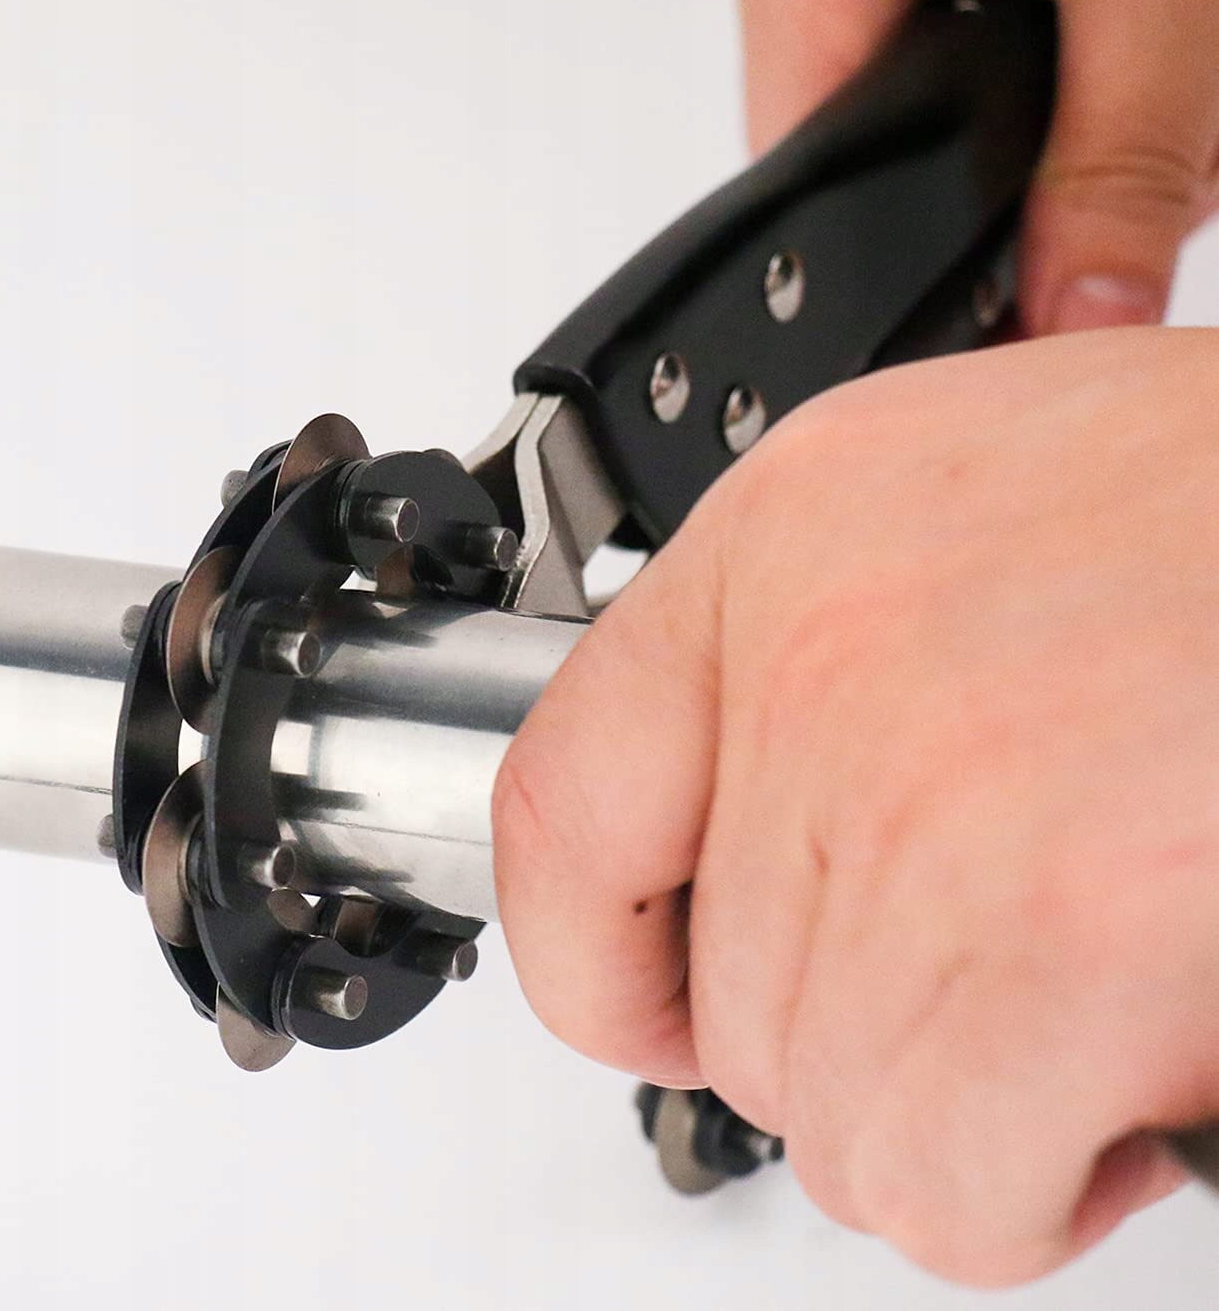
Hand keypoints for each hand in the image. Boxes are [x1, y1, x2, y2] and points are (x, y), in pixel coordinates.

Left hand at [495, 328, 1218, 1285]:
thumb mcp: (964, 516)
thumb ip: (826, 671)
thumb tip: (754, 858)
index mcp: (788, 542)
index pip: (565, 804)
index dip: (591, 956)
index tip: (650, 1002)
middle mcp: (827, 657)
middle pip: (731, 998)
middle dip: (870, 1037)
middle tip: (1000, 981)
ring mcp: (933, 795)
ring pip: (833, 1112)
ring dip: (962, 1109)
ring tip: (1088, 1003)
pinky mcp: (1072, 932)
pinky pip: (951, 1179)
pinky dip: (1037, 1177)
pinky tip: (1131, 1069)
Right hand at [728, 0, 1218, 333]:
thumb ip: (1121, 176)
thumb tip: (1072, 321)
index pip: (811, 181)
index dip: (912, 259)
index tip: (1014, 288)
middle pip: (855, 124)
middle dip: (987, 163)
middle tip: (1119, 132)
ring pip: (901, 53)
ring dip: (1015, 80)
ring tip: (1123, 22)